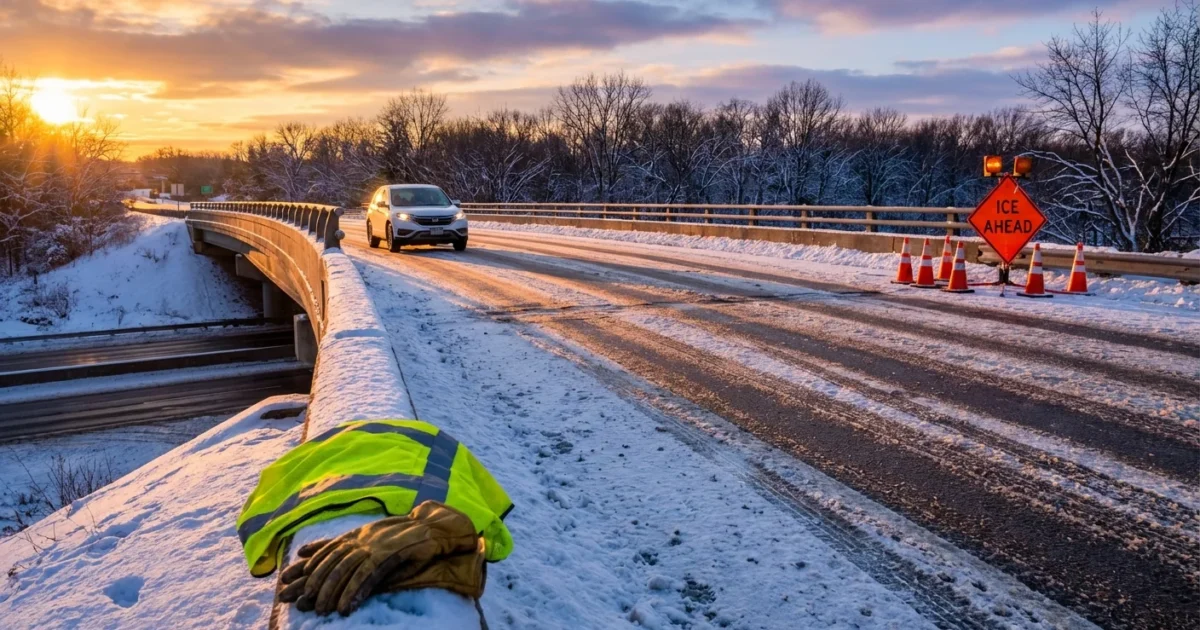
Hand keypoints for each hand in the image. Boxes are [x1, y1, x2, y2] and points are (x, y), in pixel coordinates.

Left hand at [277, 502, 480, 615]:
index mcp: (354, 535)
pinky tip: (346, 608)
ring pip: (344, 571)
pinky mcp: (387, 555)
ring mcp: (373, 546)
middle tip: (299, 603)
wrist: (430, 528)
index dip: (303, 568)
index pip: (323, 552)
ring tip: (321, 611)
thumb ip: (341, 544)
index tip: (286, 581)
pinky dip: (354, 592)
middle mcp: (359, 539)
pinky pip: (366, 576)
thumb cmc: (400, 535)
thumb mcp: (368, 537)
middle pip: (329, 563)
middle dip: (311, 584)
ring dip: (331, 592)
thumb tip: (306, 551)